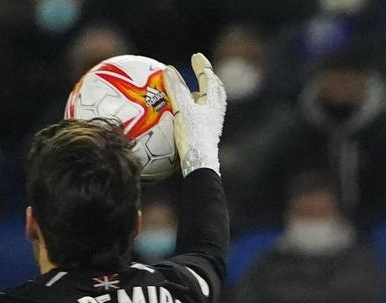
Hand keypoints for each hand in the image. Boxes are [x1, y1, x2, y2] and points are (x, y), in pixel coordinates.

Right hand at [163, 53, 225, 176]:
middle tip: (203, 71)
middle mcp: (216, 112)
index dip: (202, 66)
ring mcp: (213, 124)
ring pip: (212, 103)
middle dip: (209, 78)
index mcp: (213, 102)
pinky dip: (198, 108)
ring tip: (196, 91)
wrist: (200, 164)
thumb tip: (168, 69)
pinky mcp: (208, 135)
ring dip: (205, 94)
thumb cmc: (193, 136)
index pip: (209, 78)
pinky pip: (204, 115)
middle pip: (216, 90)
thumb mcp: (182, 109)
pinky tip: (188, 114)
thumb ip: (176, 89)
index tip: (196, 56)